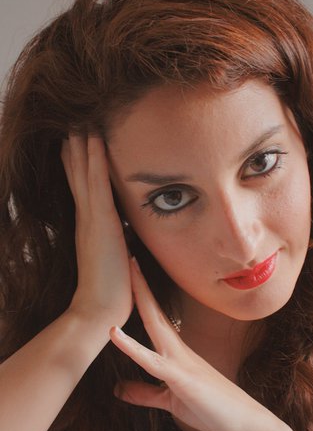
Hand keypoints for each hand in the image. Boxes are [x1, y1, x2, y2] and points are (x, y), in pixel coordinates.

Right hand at [61, 135, 132, 326]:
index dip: (76, 165)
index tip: (74, 144)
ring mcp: (92, 219)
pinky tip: (95, 138)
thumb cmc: (109, 291)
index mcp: (89, 227)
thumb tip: (122, 242)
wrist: (99, 309)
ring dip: (83, 145)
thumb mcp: (112, 262)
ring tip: (79, 120)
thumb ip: (113, 247)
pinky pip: (97, 183)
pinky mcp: (102, 223)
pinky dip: (95, 159)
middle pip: (77, 175)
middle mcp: (86, 219)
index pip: (81, 189)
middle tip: (72, 123)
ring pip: (85, 173)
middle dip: (75, 149)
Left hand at [110, 258, 274, 430]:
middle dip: (139, 285)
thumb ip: (145, 393)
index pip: (155, 319)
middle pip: (154, 312)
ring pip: (154, 324)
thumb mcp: (171, 400)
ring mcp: (181, 362)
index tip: (130, 275)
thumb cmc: (213, 410)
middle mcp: (179, 351)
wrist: (247, 425)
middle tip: (127, 255)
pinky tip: (115, 332)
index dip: (141, 297)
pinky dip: (131, 346)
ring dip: (140, 298)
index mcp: (177, 354)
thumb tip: (118, 389)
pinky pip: (152, 360)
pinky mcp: (181, 378)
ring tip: (129, 271)